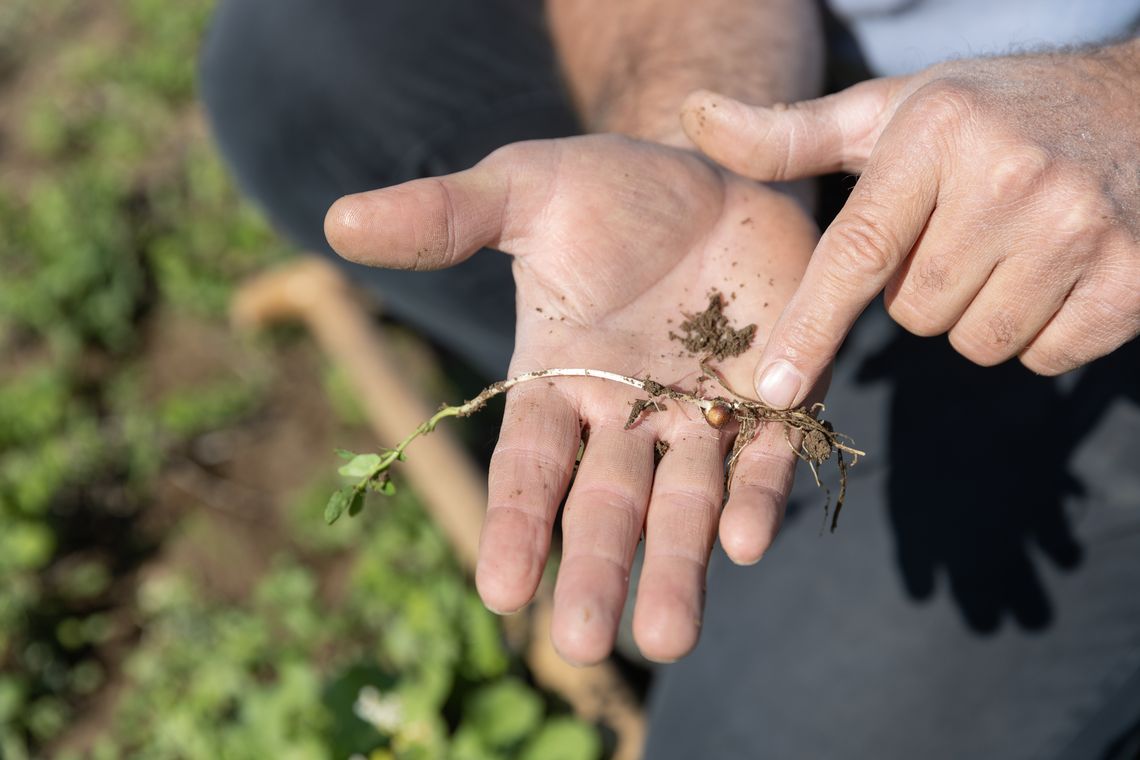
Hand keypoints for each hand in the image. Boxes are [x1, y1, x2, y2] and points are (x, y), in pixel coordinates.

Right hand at [325, 134, 816, 663]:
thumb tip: (337, 222)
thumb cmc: (607, 188)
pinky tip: (744, 543)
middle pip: (605, 504)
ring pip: (685, 503)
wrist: (712, 170)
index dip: (513, 522)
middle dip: (592, 569)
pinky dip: (753, 499)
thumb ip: (446, 216)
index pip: (528, 463)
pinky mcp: (775, 395)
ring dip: (676, 567)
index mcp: (559, 379)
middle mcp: (626, 415)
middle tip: (580, 643)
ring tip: (667, 637)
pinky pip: (763, 456)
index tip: (499, 589)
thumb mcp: (523, 189)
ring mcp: (702, 413)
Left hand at [681, 42, 1139, 409]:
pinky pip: (1045, 355)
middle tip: (957, 232)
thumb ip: (788, 133)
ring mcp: (1081, 228)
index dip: (811, 327)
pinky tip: (1056, 269)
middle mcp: (1012, 177)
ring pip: (977, 343)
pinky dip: (1039, 330)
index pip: (858, 251)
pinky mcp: (1134, 277)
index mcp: (937, 134)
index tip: (774, 390)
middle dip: (921, 290)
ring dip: (977, 314)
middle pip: (916, 314)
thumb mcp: (890, 111)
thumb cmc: (989, 114)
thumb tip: (692, 117)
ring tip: (1007, 246)